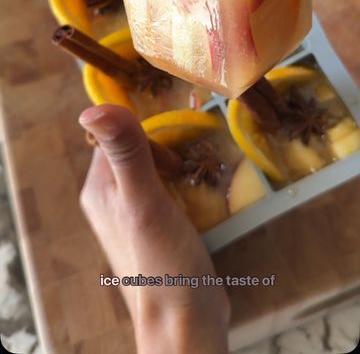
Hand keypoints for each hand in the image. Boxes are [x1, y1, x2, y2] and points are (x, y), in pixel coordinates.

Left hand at [79, 104, 229, 353]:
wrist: (185, 322)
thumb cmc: (162, 263)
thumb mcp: (144, 202)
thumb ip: (124, 154)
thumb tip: (92, 108)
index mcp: (99, 189)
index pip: (116, 136)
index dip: (146, 137)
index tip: (172, 157)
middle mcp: (110, 200)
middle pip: (139, 151)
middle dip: (167, 153)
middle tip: (187, 174)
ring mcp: (133, 216)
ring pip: (156, 171)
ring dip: (179, 171)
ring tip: (197, 185)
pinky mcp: (156, 229)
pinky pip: (168, 192)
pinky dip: (185, 189)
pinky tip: (201, 200)